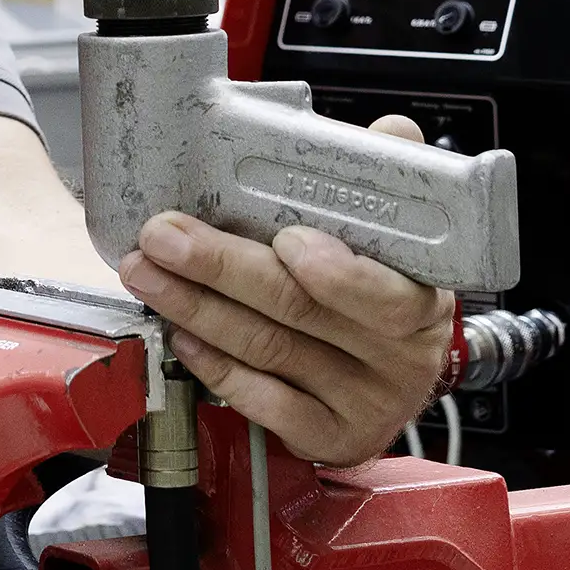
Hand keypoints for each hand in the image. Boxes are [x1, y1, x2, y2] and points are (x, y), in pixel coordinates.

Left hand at [115, 120, 453, 465]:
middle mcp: (397, 361)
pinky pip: (265, 404)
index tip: (288, 240)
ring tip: (148, 273)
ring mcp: (364, 404)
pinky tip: (181, 335)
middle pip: (299, 312)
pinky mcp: (330, 437)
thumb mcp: (401, 232)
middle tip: (162, 236)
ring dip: (196, 309)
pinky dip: (215, 367)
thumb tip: (392, 132)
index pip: (383, 294)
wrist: (403, 362)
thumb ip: (388, 179)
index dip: (335, 273)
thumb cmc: (391, 284)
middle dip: (220, 268)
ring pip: (269, 352)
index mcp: (420, 302)